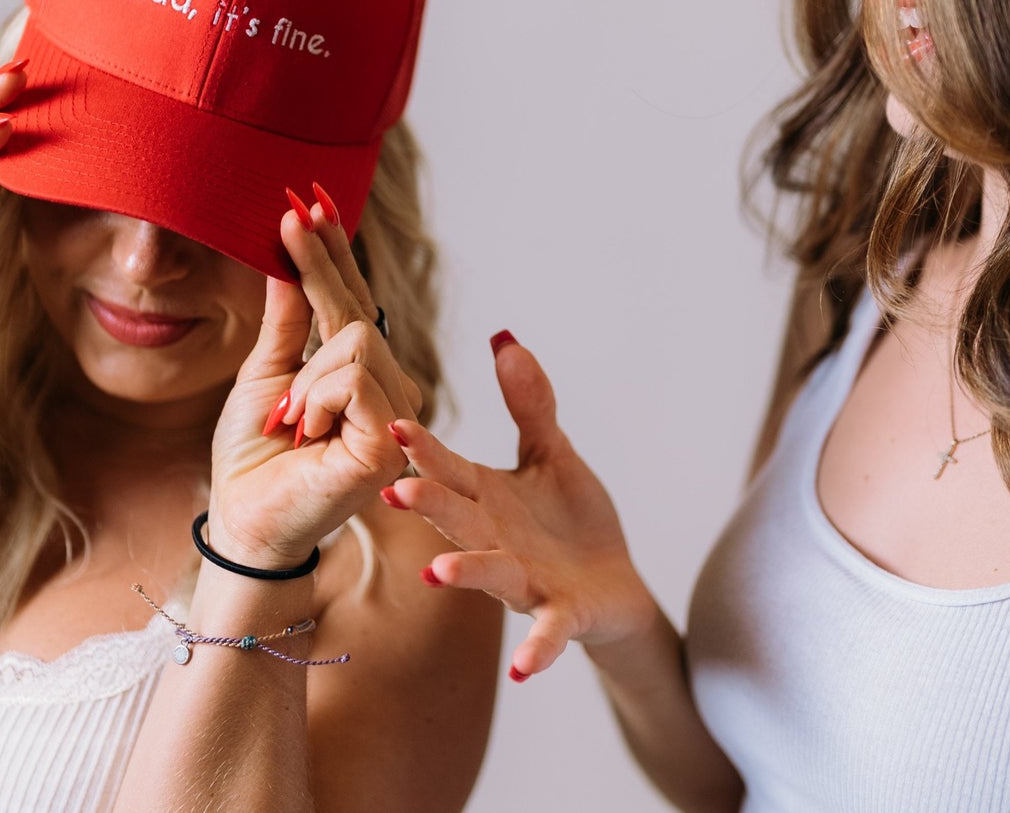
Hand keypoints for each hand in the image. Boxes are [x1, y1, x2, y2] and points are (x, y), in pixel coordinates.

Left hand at [206, 190, 421, 568]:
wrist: (243, 521)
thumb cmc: (253, 456)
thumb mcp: (264, 372)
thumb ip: (287, 315)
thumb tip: (287, 246)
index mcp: (363, 372)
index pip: (353, 298)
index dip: (334, 250)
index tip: (312, 199)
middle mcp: (390, 388)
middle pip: (355, 310)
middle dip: (315, 269)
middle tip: (289, 227)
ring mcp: (397, 416)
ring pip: (354, 341)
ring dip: (305, 377)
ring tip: (291, 421)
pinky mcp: (389, 443)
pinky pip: (353, 378)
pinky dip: (316, 397)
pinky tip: (305, 432)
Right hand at [385, 332, 657, 680]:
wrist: (614, 589)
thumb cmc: (571, 521)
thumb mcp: (552, 454)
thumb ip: (529, 404)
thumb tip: (504, 339)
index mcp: (489, 498)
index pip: (451, 469)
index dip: (426, 450)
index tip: (396, 423)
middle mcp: (497, 541)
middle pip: (459, 520)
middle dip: (430, 506)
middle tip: (395, 490)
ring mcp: (526, 581)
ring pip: (492, 574)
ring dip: (467, 573)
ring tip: (439, 573)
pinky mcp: (563, 614)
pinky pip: (548, 632)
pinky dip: (537, 648)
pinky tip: (525, 669)